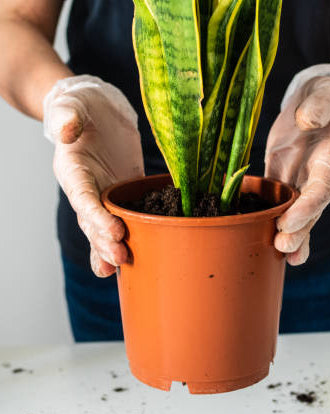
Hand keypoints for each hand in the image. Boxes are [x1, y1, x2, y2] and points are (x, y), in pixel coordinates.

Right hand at [44, 76, 144, 276]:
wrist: (100, 112)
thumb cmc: (84, 107)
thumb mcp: (75, 104)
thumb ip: (68, 115)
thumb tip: (66, 131)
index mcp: (74, 172)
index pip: (84, 199)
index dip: (97, 217)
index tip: (114, 230)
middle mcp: (88, 190)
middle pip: (93, 222)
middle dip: (105, 241)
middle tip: (121, 257)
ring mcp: (106, 195)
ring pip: (106, 228)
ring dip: (113, 248)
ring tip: (123, 264)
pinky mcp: (125, 195)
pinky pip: (128, 218)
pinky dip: (129, 237)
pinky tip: (134, 258)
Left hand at [265, 75, 329, 265]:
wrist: (315, 107)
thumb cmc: (323, 99)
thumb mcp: (324, 94)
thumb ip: (320, 105)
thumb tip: (308, 121)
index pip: (321, 189)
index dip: (307, 207)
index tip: (289, 221)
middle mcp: (319, 178)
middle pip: (311, 211)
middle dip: (299, 231)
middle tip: (283, 247)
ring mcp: (302, 184)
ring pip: (300, 217)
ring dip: (293, 238)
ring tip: (284, 256)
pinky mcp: (284, 183)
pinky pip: (282, 209)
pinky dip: (282, 229)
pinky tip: (279, 251)